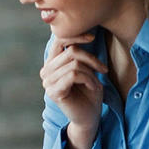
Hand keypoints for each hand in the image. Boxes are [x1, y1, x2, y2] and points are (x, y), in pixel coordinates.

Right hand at [40, 33, 105, 148]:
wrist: (90, 116)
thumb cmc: (89, 92)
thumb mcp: (86, 68)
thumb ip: (78, 54)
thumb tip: (83, 32)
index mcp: (51, 63)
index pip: (58, 40)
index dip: (75, 35)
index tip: (92, 37)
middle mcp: (46, 71)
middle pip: (70, 52)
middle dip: (91, 59)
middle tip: (103, 70)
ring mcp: (47, 82)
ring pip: (74, 64)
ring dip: (91, 73)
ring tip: (97, 82)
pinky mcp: (54, 92)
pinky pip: (74, 75)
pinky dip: (89, 79)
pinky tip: (94, 87)